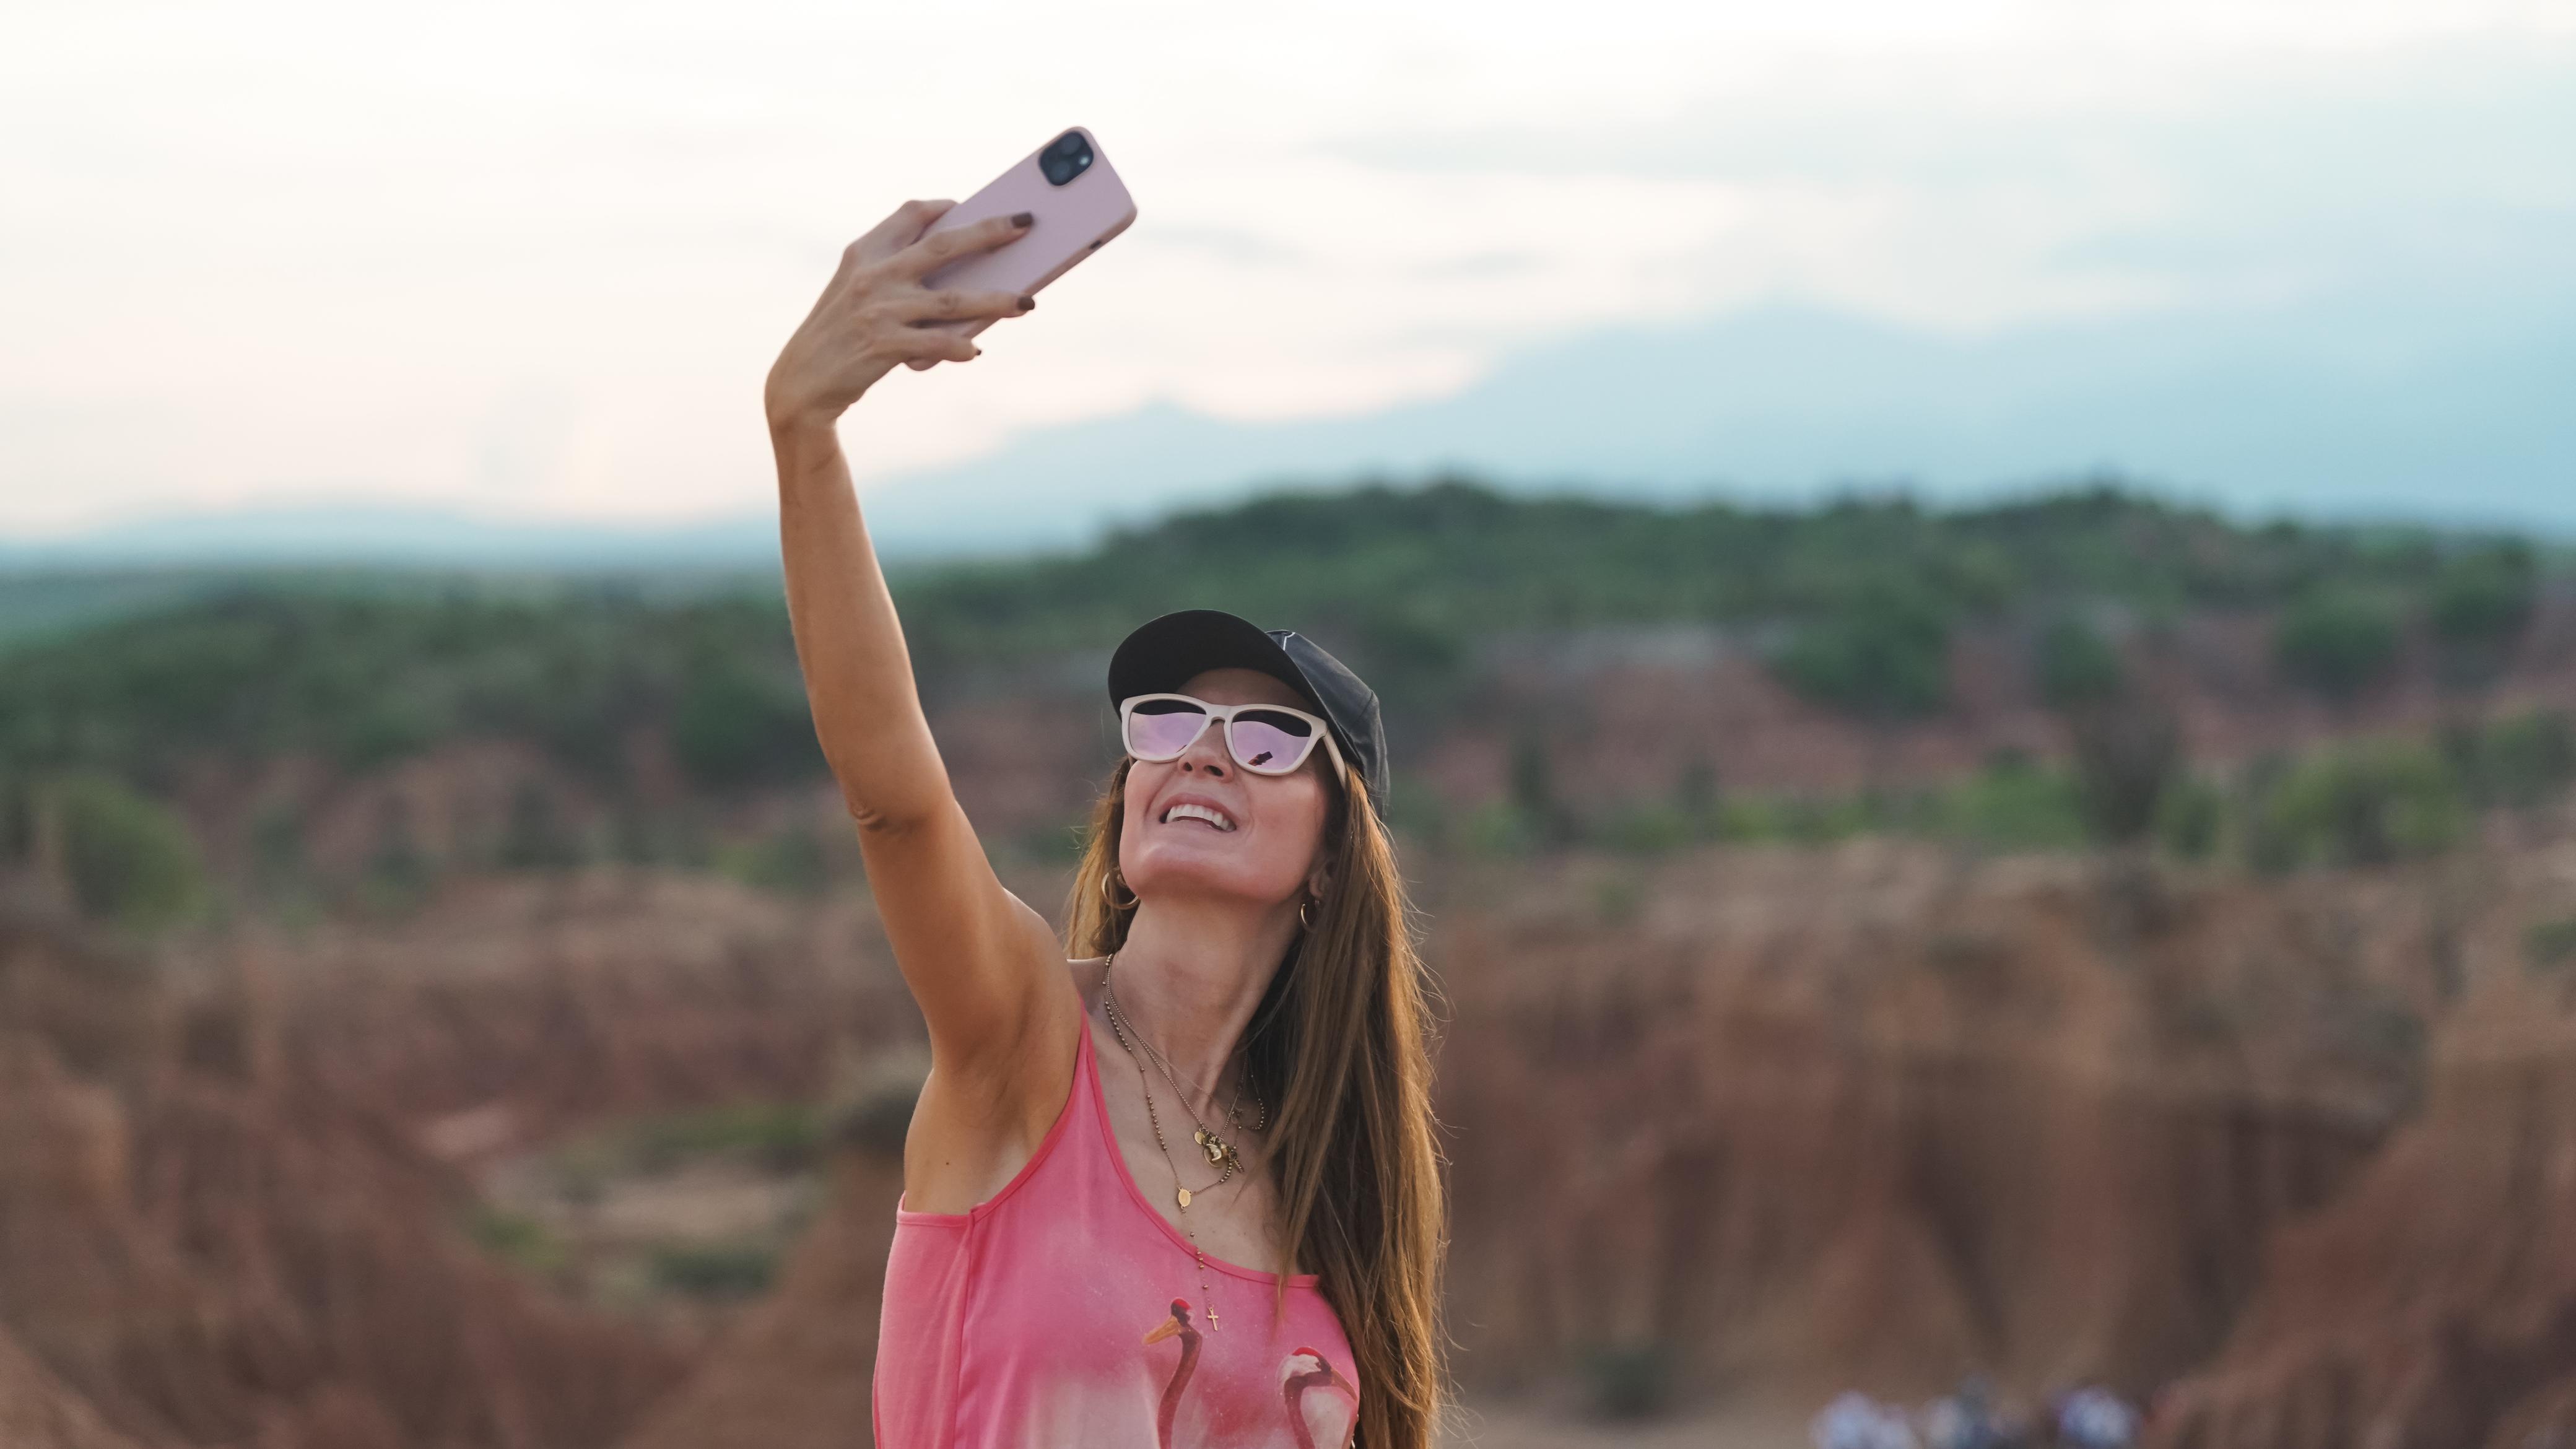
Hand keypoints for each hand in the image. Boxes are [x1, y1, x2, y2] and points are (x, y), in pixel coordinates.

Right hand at [763, 200, 1036, 432]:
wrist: (801, 381)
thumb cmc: (839, 333)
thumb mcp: (854, 290)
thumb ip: (894, 271)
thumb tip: (960, 271)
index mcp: (865, 252)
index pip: (910, 215)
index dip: (944, 207)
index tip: (970, 205)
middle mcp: (873, 275)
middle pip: (944, 245)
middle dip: (990, 231)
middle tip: (1026, 224)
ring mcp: (880, 310)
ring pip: (952, 301)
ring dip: (995, 301)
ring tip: (1027, 303)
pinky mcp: (885, 346)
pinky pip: (936, 344)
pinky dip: (959, 347)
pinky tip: (975, 350)